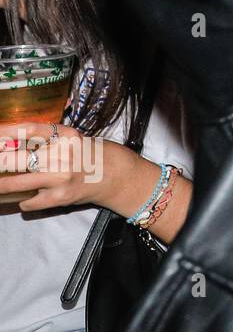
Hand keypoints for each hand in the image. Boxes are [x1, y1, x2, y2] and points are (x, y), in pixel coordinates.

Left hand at [0, 122, 139, 213]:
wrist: (120, 176)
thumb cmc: (95, 155)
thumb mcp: (74, 140)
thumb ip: (48, 140)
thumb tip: (13, 144)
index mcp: (65, 135)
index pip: (28, 130)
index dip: (5, 132)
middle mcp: (62, 154)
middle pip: (14, 159)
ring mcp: (60, 177)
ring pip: (15, 184)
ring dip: (1, 186)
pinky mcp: (60, 197)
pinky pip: (30, 201)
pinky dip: (24, 201)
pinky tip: (26, 198)